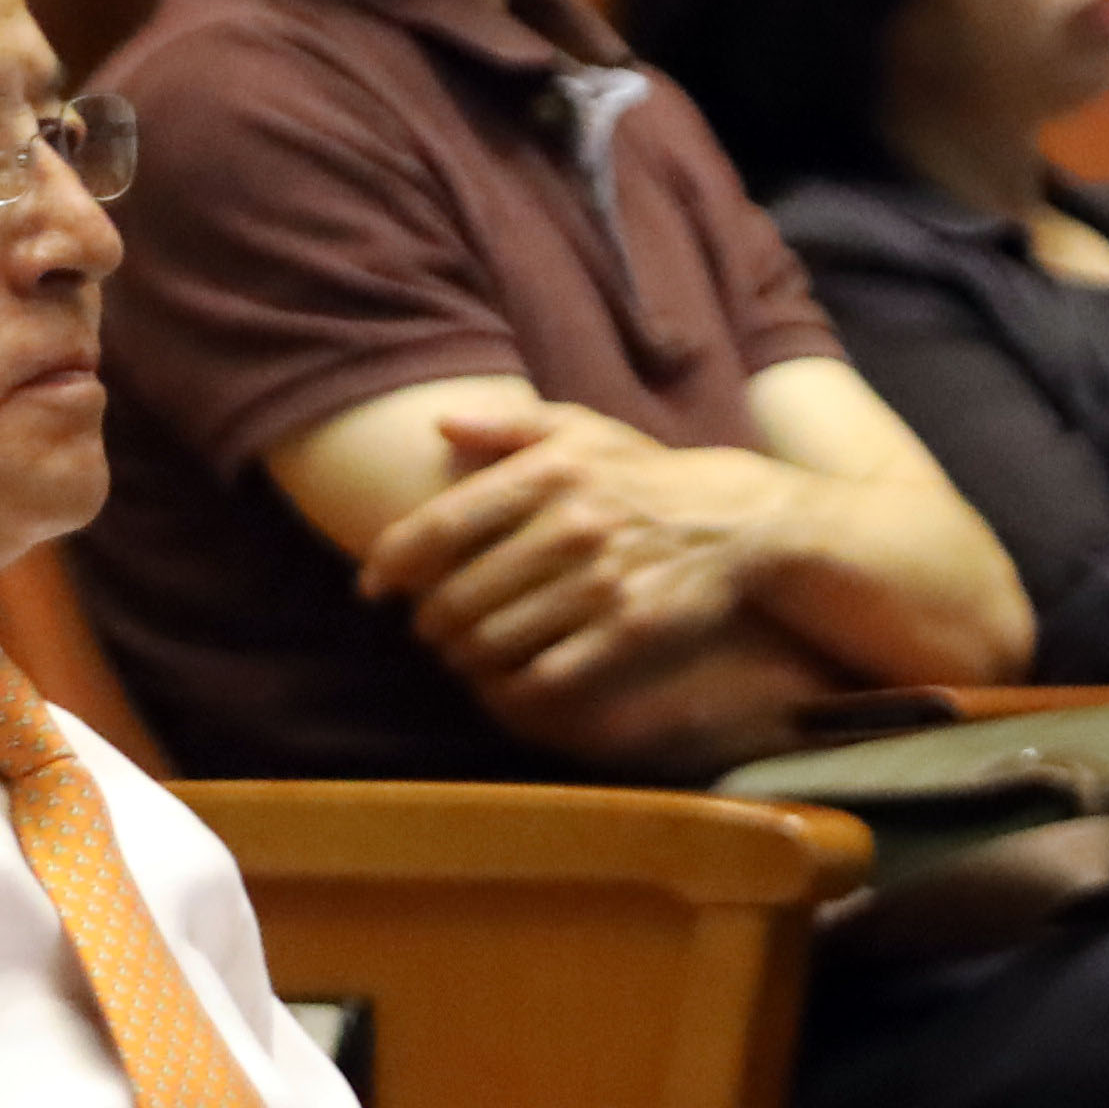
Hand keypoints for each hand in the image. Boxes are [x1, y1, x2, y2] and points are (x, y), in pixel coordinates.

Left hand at [358, 401, 804, 696]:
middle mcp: (571, 526)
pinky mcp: (628, 630)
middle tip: (426, 627)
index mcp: (548, 473)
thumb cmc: (643, 474)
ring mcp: (601, 582)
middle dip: (428, 621)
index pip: (442, 526)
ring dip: (462, 656)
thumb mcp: (583, 429)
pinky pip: (546, 675)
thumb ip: (509, 424)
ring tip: (459, 652)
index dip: (392, 563)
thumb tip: (440, 422)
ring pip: (494, 640)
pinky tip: (502, 680)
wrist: (736, 519)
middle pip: (458, 595)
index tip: (372, 587)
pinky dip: (510, 686)